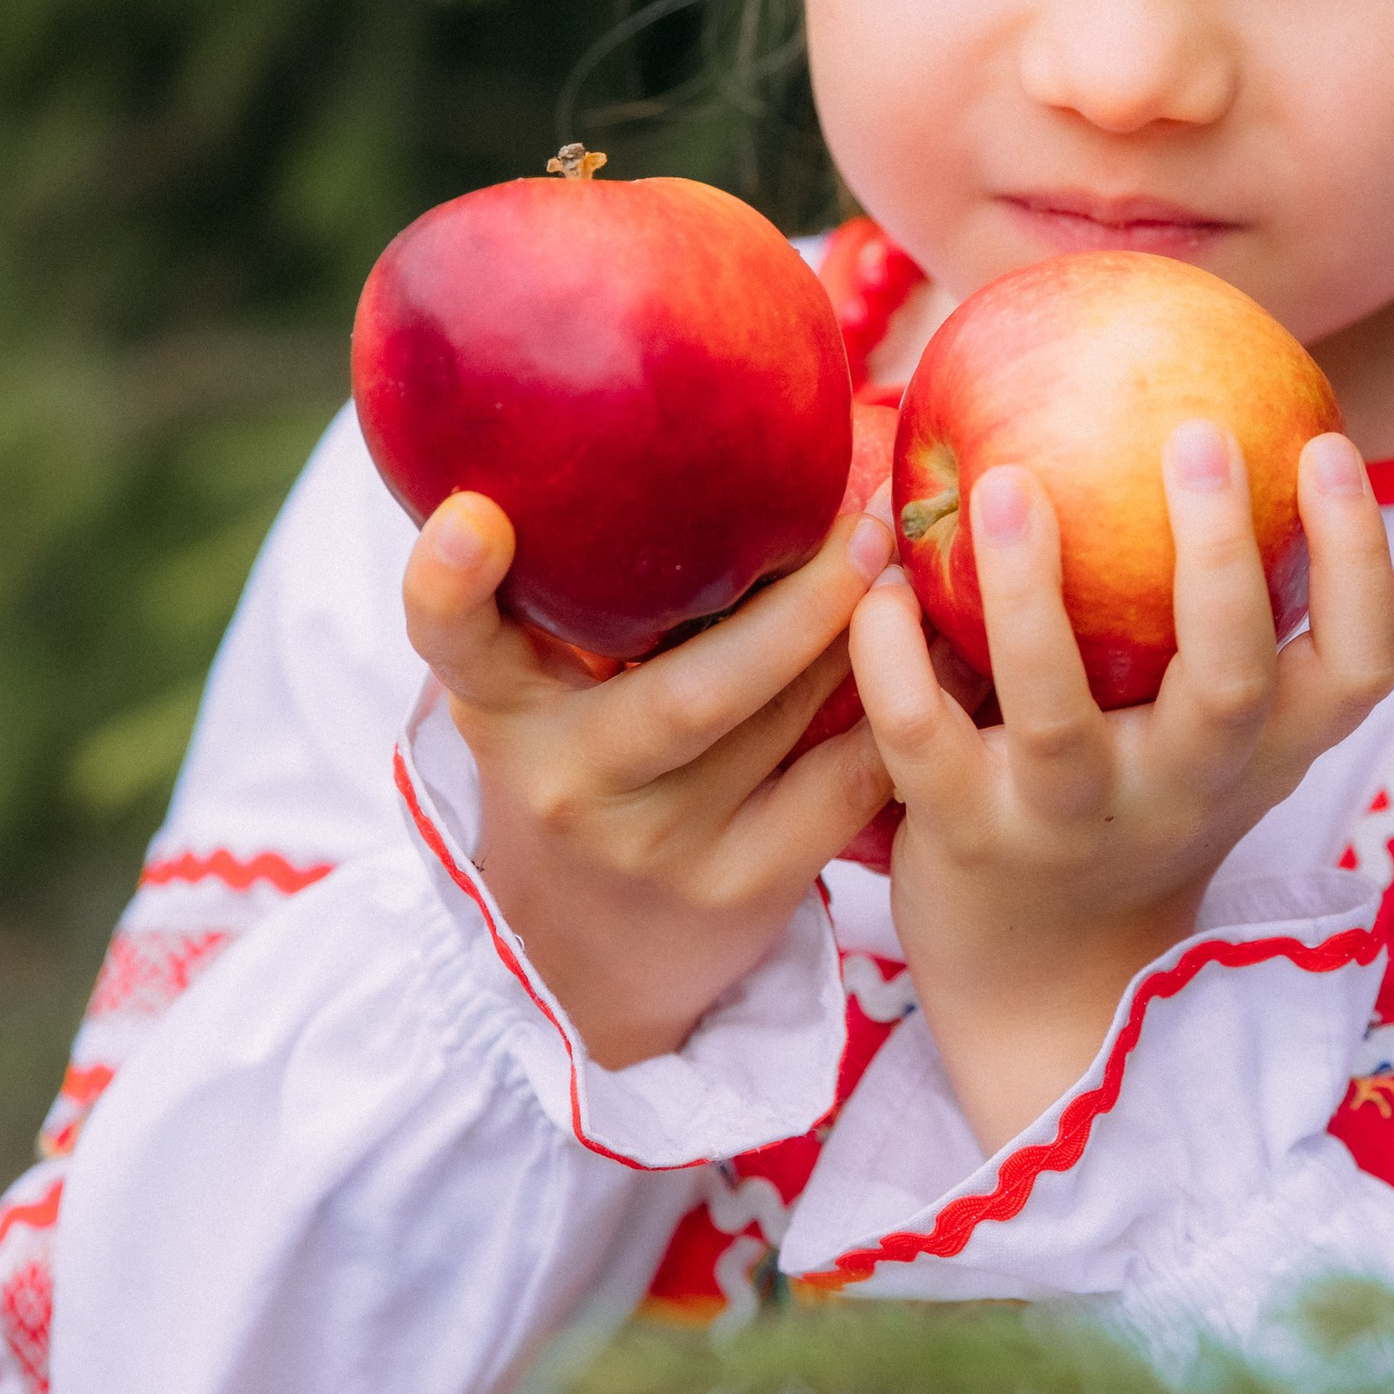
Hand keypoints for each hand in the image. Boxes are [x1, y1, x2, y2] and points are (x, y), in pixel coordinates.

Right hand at [402, 494, 895, 1068]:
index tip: (474, 515)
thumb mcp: (538, 694)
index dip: (449, 580)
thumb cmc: (582, 771)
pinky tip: (944, 655)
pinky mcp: (740, 889)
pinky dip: (901, 711)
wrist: (584, 967)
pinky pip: (842, 781)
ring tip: (910, 564)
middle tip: (866, 523)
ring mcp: (656, 844)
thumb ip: (575, 593)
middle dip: (798, 601)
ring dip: (862, 638)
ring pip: (783, 722)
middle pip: (691, 684)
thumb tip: (678, 426)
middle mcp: (568, 779)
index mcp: (501, 708)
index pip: (449, 639)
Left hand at [847, 425, 1393, 1152]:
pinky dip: (894, 657)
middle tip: (1196, 432)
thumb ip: (1211, 604)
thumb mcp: (1204, 724)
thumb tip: (1192, 392)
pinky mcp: (966, 842)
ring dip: (1029, 598)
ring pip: (1058, 716)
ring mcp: (1074, 822)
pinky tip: (877, 575)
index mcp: (1265, 751)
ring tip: (1006, 485)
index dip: (1361, 558)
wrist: (1049, 980)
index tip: (1329, 442)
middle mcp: (1186, 788)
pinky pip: (923, 740)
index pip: (1360, 664)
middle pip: (1230, 682)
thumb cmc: (1132, 795)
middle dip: (1217, 558)